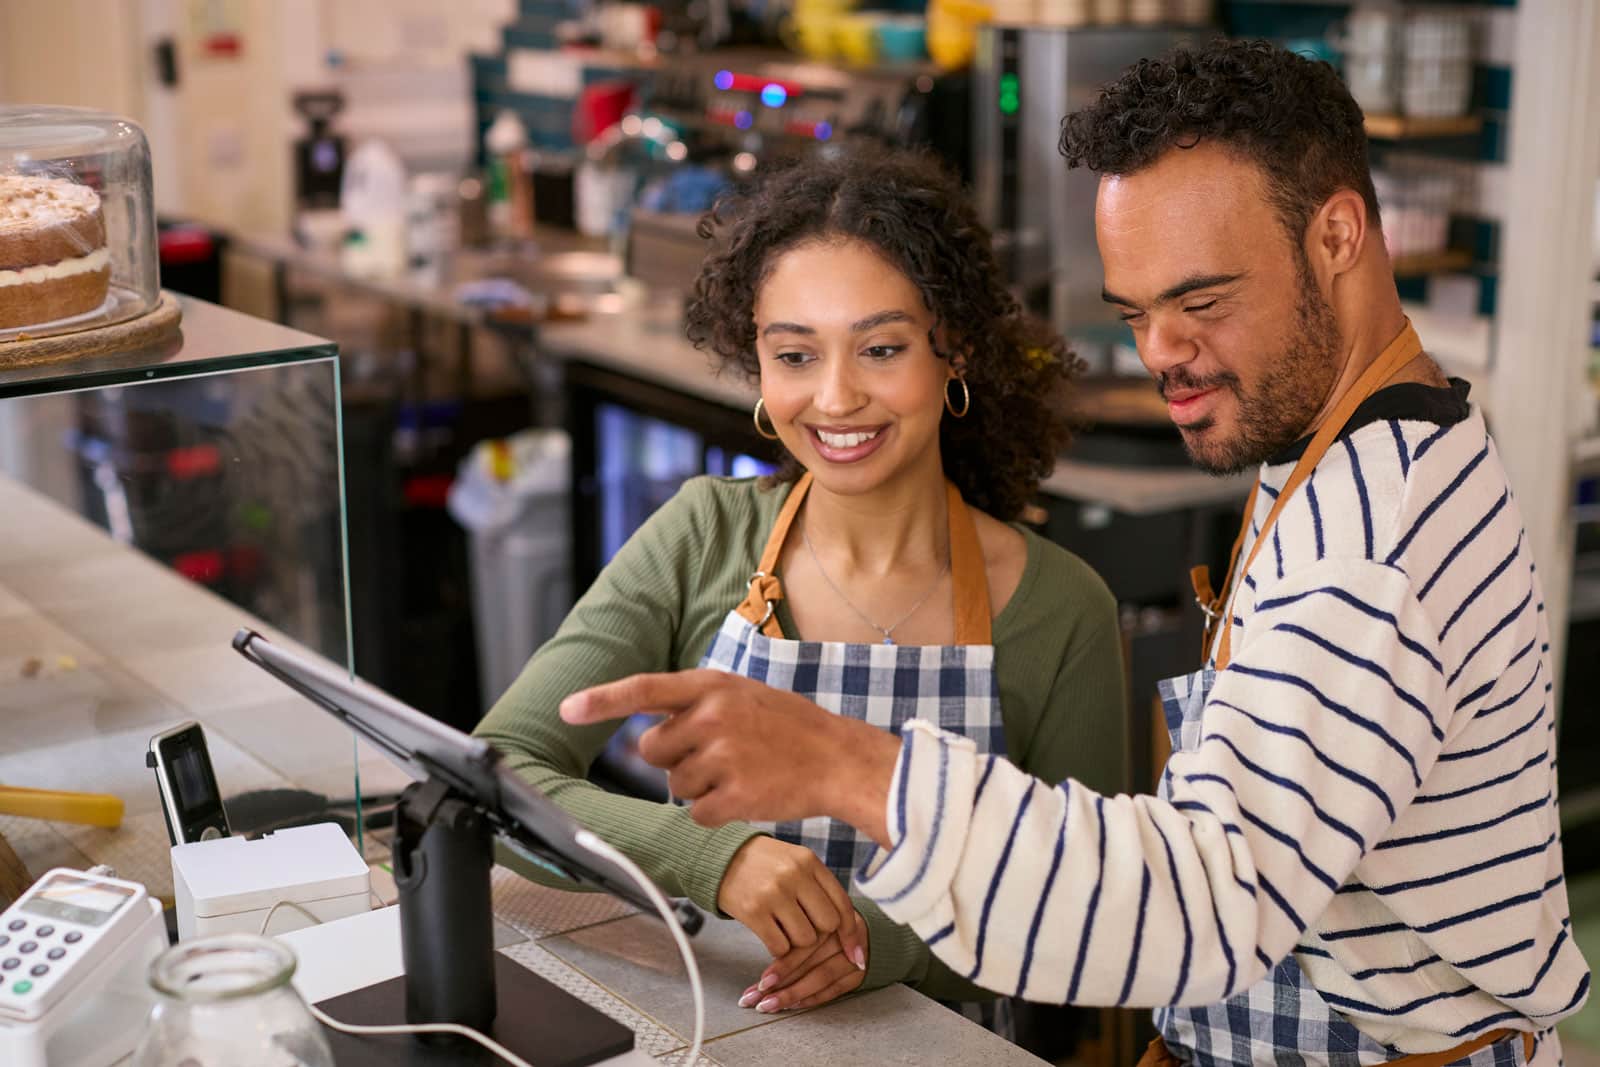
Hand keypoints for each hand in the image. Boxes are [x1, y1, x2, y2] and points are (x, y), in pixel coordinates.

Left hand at [560, 670, 901, 846]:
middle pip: (651, 750)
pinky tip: (745, 795)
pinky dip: (714, 812)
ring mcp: (724, 757)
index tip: (567, 709)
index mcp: (713, 686)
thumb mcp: (743, 695)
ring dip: (698, 787)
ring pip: (673, 786)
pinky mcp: (734, 796)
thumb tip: (649, 734)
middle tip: (714, 756)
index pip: (644, 689)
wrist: (840, 758)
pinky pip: (695, 813)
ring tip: (740, 772)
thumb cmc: (789, 727)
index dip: (601, 700)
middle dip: (672, 759)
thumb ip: (698, 705)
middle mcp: (713, 717)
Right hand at [719, 836, 866, 962]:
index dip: (850, 932)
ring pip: (805, 939)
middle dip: (819, 934)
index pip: (842, 903)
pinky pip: (779, 947)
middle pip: (827, 925)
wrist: (720, 857)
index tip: (854, 953)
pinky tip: (769, 934)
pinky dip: (777, 949)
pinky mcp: (753, 911)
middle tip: (803, 930)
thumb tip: (847, 927)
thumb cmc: (764, 864)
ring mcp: (774, 893)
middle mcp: (794, 875)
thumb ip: (819, 887)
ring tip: (782, 928)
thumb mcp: (795, 862)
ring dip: (796, 943)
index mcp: (809, 861)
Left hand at [739, 921, 867, 1013]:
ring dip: (793, 994)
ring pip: (821, 978)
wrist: (868, 931)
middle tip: (756, 998)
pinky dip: (812, 998)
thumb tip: (761, 954)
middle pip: (810, 963)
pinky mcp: (858, 975)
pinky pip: (833, 990)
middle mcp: (842, 937)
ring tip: (769, 1005)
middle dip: (780, 984)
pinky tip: (792, 1005)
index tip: (761, 981)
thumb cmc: (828, 924)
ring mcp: (853, 957)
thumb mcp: (811, 917)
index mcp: (828, 918)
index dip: (782, 965)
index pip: (803, 945)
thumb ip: (791, 931)